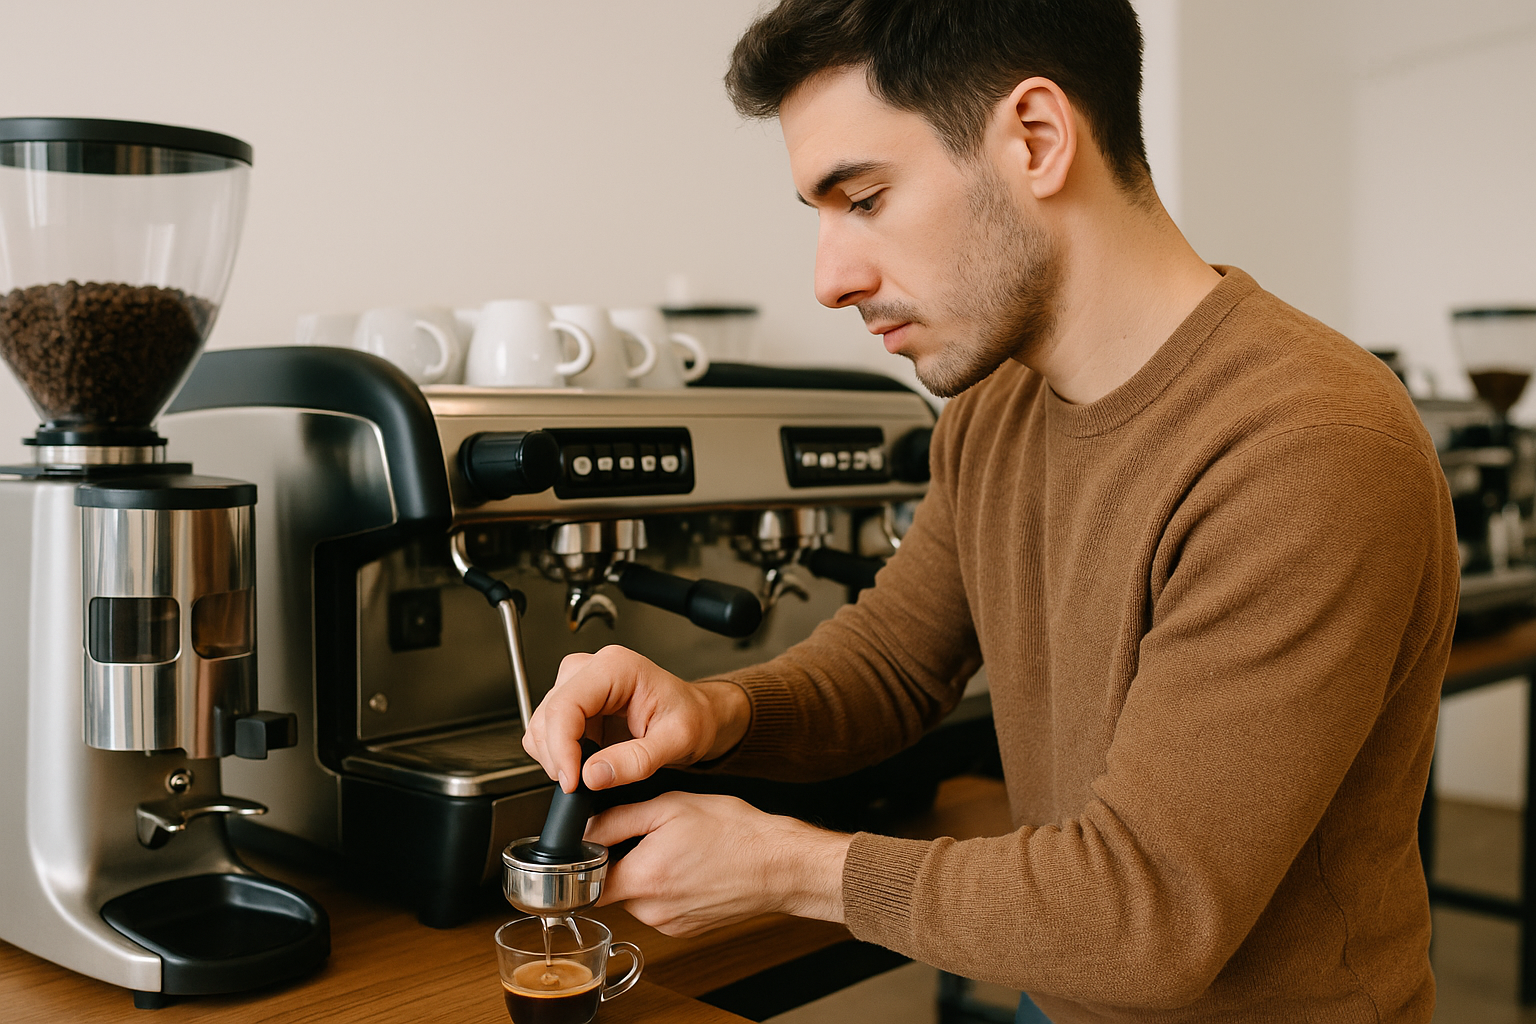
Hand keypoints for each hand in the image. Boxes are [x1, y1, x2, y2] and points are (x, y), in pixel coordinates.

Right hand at [522, 645, 751, 792]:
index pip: (565, 706)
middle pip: (547, 715)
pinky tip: (587, 761)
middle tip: (582, 784)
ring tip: (592, 770)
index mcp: (616, 667)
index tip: (572, 781)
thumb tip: (592, 775)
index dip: (560, 748)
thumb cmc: (692, 717)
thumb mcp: (676, 742)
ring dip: (556, 757)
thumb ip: (637, 761)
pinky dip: (559, 754)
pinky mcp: (574, 704)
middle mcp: (592, 669)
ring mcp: (579, 684)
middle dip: (558, 757)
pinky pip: (548, 732)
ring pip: (541, 725)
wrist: (697, 715)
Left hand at [586, 792, 849, 935]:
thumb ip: (618, 819)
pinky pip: (660, 909)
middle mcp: (653, 911)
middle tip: (652, 838)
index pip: (586, 883)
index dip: (586, 861)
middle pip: (613, 889)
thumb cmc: (735, 833)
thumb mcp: (670, 807)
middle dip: (623, 863)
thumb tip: (586, 828)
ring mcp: (670, 924)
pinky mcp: (686, 929)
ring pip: (637, 899)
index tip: (597, 845)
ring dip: (647, 876)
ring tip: (678, 852)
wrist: (779, 865)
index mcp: (644, 878)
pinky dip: (667, 890)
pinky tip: (691, 869)